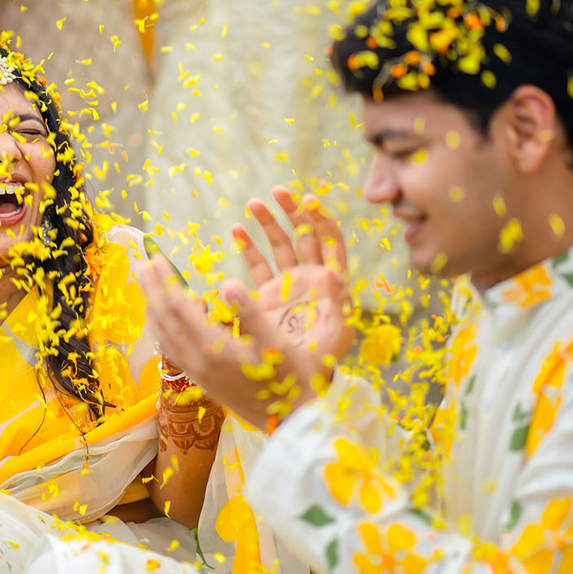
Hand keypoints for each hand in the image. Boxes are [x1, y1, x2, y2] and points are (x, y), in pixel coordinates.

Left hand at [138, 188, 353, 430]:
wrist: (291, 421)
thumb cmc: (291, 379)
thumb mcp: (276, 342)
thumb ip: (251, 312)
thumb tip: (228, 283)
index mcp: (214, 349)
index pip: (178, 307)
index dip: (166, 281)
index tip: (157, 258)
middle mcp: (198, 362)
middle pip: (163, 320)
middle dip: (152, 291)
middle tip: (143, 265)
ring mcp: (197, 374)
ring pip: (164, 337)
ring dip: (154, 310)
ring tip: (150, 288)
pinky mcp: (202, 381)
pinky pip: (171, 350)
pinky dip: (163, 329)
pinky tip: (168, 321)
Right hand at [232, 187, 354, 361]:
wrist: (297, 381)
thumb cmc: (322, 359)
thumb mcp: (335, 333)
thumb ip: (335, 302)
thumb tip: (335, 272)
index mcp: (332, 282)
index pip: (331, 241)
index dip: (322, 219)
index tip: (307, 201)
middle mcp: (312, 277)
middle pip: (306, 235)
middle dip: (293, 212)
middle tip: (278, 192)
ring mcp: (289, 284)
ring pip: (280, 245)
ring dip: (269, 223)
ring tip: (254, 204)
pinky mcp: (269, 294)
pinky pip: (259, 264)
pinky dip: (250, 246)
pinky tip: (237, 230)